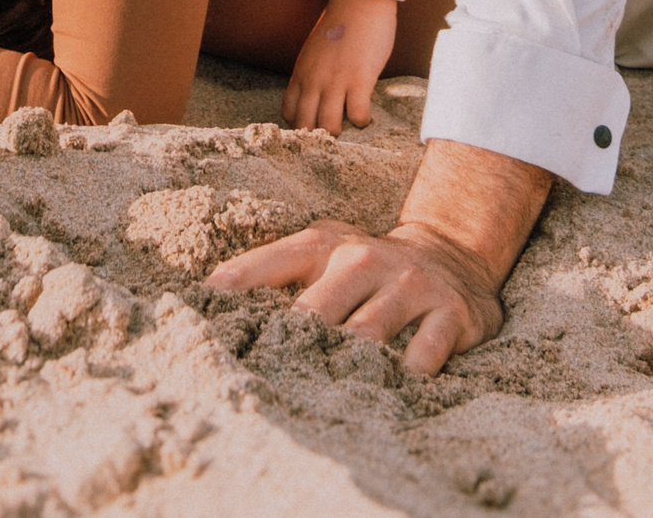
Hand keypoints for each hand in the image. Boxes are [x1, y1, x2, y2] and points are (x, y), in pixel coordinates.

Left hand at [206, 139, 550, 374]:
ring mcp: (410, 285)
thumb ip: (271, 277)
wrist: (453, 255)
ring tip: (318, 407)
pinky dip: (402, 382)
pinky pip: (422, 358)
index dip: (231, 293)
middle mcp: (364, 258)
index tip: (199, 325)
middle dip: (288, 351)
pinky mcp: (450, 313)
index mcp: (323, 244)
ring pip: (366, 337)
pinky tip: (384, 399)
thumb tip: (203, 306)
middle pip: (314, 312)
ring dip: (343, 372)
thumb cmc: (365, 269)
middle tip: (261, 394)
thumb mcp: (322, 255)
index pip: (267, 266)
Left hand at [282, 0, 397, 133]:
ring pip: (329, 126)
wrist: (359, 2)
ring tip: (349, 125)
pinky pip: (358, 115)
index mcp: (301, 73)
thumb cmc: (341, 24)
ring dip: (339, 131)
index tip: (314, 125)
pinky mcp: (360, 80)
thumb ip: (312, 73)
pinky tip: (366, 115)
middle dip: (317, 136)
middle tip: (332, 132)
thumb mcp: (314, 51)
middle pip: (305, 125)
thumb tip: (318, 95)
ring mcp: (336, 81)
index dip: (300, 124)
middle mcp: (314, 81)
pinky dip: (362, 121)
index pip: (288, 112)